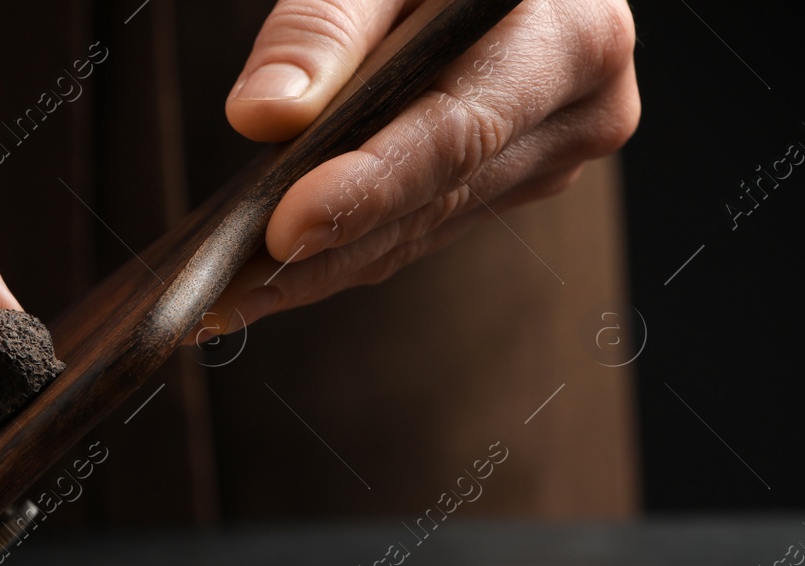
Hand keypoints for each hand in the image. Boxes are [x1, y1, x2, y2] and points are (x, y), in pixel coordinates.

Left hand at [208, 0, 638, 330]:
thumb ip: (324, 26)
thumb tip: (265, 114)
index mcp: (570, 37)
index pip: (451, 136)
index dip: (364, 190)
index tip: (283, 230)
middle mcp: (580, 111)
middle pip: (430, 202)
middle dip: (319, 252)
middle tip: (224, 293)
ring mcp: (552, 159)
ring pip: (419, 232)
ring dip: (318, 270)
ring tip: (227, 300)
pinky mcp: (516, 184)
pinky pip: (420, 230)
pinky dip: (343, 253)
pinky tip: (269, 280)